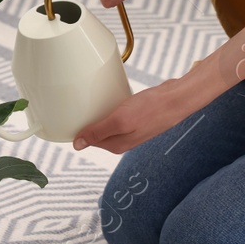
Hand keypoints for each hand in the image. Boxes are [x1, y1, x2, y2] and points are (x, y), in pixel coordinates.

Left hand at [72, 79, 200, 153]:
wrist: (177, 99)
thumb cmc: (151, 110)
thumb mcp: (120, 120)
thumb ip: (98, 133)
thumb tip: (77, 146)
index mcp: (116, 145)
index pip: (88, 139)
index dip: (77, 128)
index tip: (67, 115)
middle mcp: (123, 139)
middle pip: (96, 132)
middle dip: (87, 120)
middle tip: (76, 102)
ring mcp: (131, 129)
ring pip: (107, 122)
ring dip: (99, 112)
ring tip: (91, 98)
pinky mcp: (138, 118)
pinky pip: (117, 114)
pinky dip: (111, 107)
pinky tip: (109, 97)